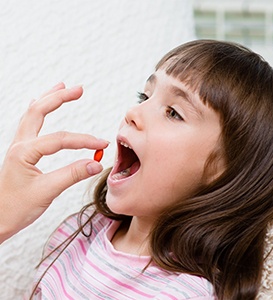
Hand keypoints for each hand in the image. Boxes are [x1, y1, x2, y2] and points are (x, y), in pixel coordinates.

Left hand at [0, 83, 108, 242]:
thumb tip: (95, 164)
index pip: (59, 139)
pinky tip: (42, 106)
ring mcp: (19, 146)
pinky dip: (39, 111)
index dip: (83, 141)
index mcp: (24, 152)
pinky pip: (30, 124)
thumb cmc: (15, 208)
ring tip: (62, 87)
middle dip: (59, 97)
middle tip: (78, 89)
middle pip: (39, 110)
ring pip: (32, 114)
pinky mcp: (22, 152)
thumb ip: (73, 175)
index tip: (101, 146)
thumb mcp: (46, 192)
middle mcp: (20, 144)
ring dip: (48, 98)